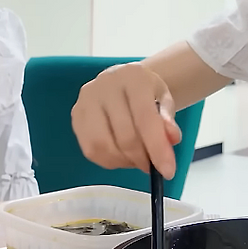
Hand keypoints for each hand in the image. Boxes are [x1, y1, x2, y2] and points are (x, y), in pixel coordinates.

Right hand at [71, 62, 181, 178]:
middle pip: (124, 135)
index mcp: (133, 77)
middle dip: (141, 158)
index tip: (168, 172)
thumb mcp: (164, 99)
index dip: (157, 148)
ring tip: (137, 159)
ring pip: (103, 145)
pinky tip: (121, 156)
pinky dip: (108, 161)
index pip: (145, 117)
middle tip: (152, 166)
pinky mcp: (76, 115)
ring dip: (123, 161)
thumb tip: (172, 139)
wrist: (125, 80)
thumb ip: (168, 119)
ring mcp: (86, 99)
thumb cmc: (147, 91)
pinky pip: (90, 149)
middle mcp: (106, 85)